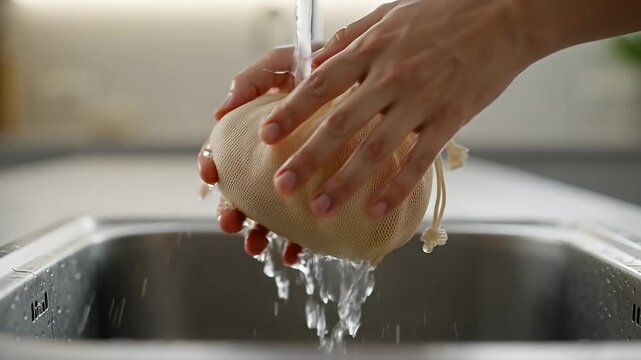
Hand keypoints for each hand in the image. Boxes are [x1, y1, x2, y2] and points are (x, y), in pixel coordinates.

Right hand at [203, 45, 322, 263]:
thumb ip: (254, 80)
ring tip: (256, 245)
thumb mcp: (288, 63)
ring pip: (271, 214)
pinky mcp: (327, 193)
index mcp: (260, 130)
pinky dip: (298, 243)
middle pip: (243, 190)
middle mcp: (276, 158)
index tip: (210, 175)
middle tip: (231, 224)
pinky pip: (308, 225)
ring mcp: (301, 178)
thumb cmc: (326, 65)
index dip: (214, 163)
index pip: (226, 149)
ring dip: (259, 233)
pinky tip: (296, 253)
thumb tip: (221, 111)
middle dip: (232, 210)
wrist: (376, 77)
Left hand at [261, 0, 533, 218]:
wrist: (505, 13)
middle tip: (282, 185)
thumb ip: (352, 39)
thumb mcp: (390, 14)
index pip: (321, 83)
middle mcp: (391, 77)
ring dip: (345, 182)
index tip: (267, 135)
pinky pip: (419, 160)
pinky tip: (377, 210)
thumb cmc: (445, 11)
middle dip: (308, 157)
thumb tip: (316, 63)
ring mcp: (422, 100)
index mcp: (373, 49)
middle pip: (341, 124)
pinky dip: (397, 188)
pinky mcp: (450, 118)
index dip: (292, 111)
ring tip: (320, 208)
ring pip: (376, 149)